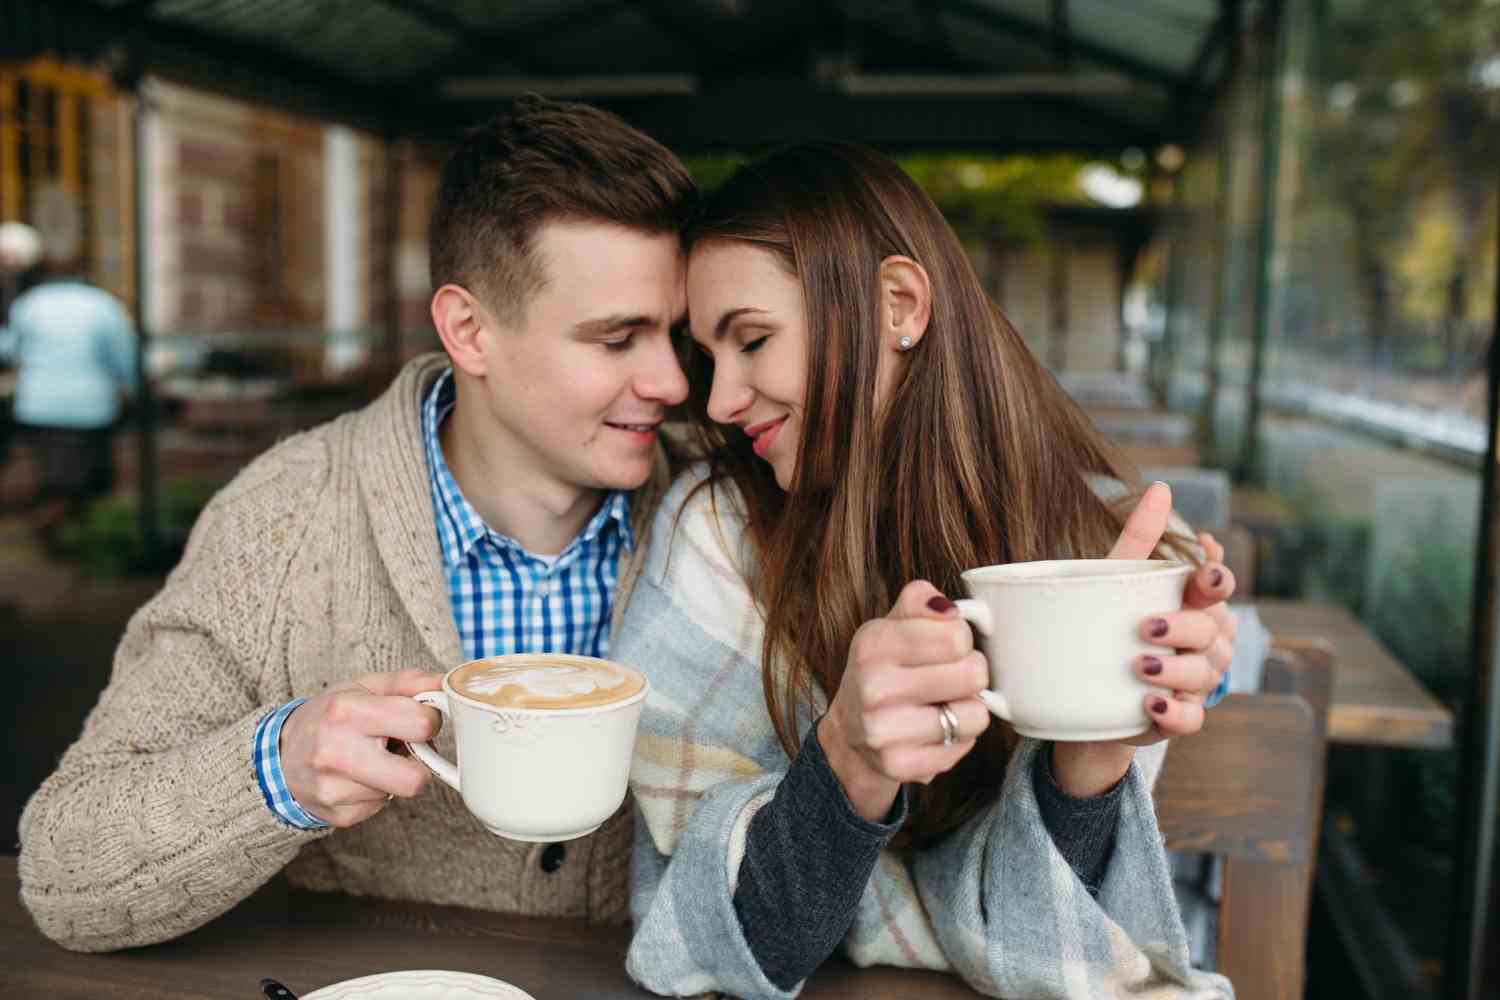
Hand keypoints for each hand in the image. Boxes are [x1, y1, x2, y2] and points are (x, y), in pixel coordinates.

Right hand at [280, 668, 444, 827]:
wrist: (278, 756)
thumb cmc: (328, 717)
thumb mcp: (363, 687)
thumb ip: (408, 682)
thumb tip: (444, 683)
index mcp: (347, 711)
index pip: (421, 724)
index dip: (428, 722)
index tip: (416, 720)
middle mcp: (337, 752)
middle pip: (415, 779)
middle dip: (418, 763)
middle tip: (402, 748)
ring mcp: (334, 790)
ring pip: (399, 792)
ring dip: (394, 776)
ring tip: (371, 759)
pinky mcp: (337, 815)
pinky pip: (380, 807)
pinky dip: (376, 792)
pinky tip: (357, 778)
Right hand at [819, 581, 990, 822]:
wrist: (850, 733)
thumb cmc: (882, 670)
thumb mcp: (891, 625)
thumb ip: (920, 602)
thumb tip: (950, 608)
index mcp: (873, 643)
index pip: (956, 634)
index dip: (961, 640)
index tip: (946, 647)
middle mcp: (873, 687)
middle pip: (974, 673)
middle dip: (970, 673)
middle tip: (950, 678)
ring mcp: (884, 731)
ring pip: (975, 714)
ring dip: (968, 709)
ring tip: (944, 705)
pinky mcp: (900, 765)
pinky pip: (964, 746)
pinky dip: (958, 739)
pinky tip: (935, 731)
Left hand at [1052, 483, 1238, 794]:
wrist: (1084, 697)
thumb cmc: (1111, 627)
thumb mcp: (1117, 580)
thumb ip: (1141, 539)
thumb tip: (1161, 487)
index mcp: (1194, 603)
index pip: (1217, 585)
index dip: (1216, 576)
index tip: (1202, 568)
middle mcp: (1205, 641)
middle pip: (1213, 629)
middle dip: (1186, 626)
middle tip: (1147, 626)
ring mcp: (1195, 681)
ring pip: (1205, 673)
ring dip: (1176, 669)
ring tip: (1138, 665)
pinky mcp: (1180, 717)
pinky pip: (1192, 719)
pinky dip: (1176, 713)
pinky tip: (1152, 704)